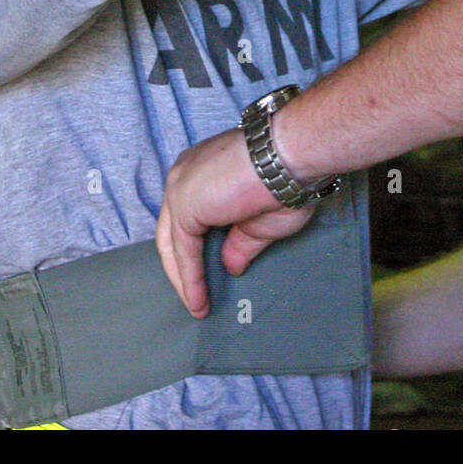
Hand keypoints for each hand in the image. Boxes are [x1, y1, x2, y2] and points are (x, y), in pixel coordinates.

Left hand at [155, 126, 315, 317]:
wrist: (290, 157)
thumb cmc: (286, 178)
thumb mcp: (262, 220)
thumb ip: (240, 243)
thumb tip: (231, 266)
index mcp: (203, 169)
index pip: (188, 215)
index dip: (196, 246)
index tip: (209, 272)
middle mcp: (185, 174)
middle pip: (172, 230)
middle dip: (182, 266)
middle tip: (196, 296)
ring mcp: (181, 188)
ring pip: (173, 242)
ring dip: (184, 278)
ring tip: (198, 306)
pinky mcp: (184, 206)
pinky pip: (184, 251)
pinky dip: (190, 278)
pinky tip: (200, 301)